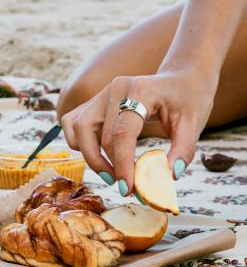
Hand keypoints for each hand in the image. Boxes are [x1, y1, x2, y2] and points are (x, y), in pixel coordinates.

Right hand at [61, 68, 216, 193]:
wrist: (182, 78)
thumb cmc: (189, 99)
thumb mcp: (194, 124)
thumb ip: (182, 151)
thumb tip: (168, 177)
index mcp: (139, 90)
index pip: (122, 133)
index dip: (122, 165)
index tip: (128, 189)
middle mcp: (115, 89)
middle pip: (100, 136)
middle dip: (111, 167)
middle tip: (127, 187)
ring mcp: (101, 93)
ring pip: (79, 129)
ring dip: (91, 156)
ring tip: (112, 174)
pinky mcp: (95, 101)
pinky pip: (73, 122)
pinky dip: (78, 142)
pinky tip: (98, 155)